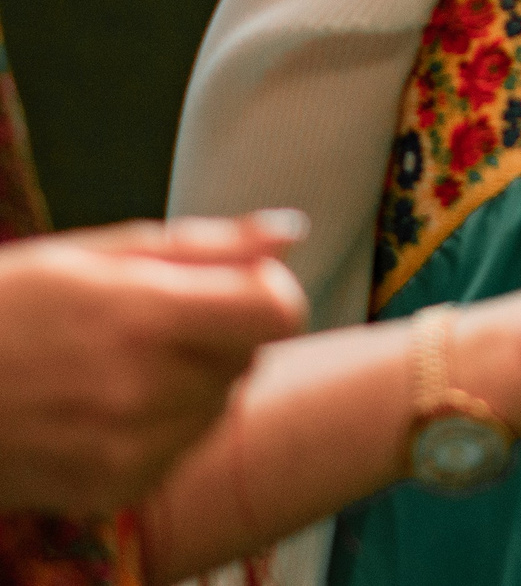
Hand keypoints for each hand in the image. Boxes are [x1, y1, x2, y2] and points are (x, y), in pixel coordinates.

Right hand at [0, 214, 309, 513]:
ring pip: (220, 406)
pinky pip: (182, 450)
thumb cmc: (1, 310)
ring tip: (117, 366)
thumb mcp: (92, 255)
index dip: (265, 291)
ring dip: (193, 384)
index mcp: (143, 316)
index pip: (278, 311)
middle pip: (250, 358)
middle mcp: (143, 391)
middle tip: (148, 324)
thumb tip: (290, 231)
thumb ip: (204, 245)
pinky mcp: (113, 490)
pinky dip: (162, 428)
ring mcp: (129, 450)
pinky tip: (103, 409)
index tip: (231, 285)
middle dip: (220, 335)